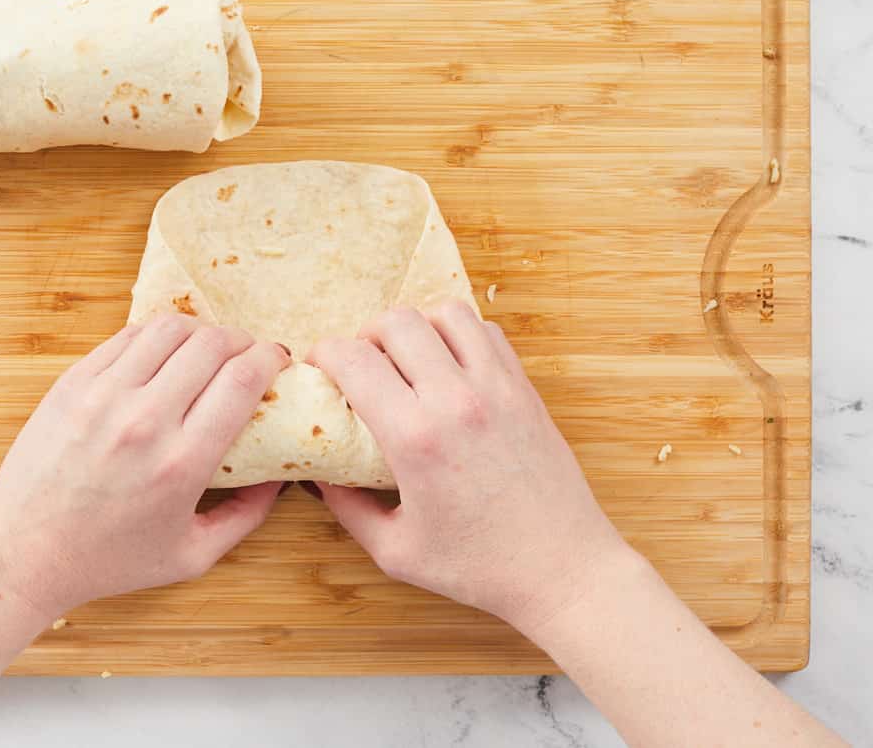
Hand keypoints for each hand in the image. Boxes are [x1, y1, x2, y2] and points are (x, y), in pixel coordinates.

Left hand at [0, 314, 289, 621]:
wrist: (22, 553)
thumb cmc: (108, 560)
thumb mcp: (191, 556)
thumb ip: (246, 516)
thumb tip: (281, 477)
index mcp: (182, 462)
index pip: (243, 379)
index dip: (271, 359)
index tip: (279, 363)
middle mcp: (144, 420)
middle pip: (213, 344)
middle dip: (244, 341)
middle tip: (249, 355)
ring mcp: (103, 396)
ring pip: (169, 328)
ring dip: (201, 331)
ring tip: (209, 348)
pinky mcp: (72, 384)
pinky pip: (127, 336)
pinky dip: (157, 336)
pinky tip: (165, 353)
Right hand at [308, 301, 625, 629]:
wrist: (564, 569)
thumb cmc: (480, 568)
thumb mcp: (395, 551)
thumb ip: (348, 508)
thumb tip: (319, 477)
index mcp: (416, 438)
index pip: (354, 359)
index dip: (323, 355)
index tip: (320, 372)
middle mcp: (457, 400)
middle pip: (397, 321)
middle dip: (365, 335)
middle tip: (362, 367)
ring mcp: (497, 388)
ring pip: (445, 312)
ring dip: (417, 327)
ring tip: (408, 361)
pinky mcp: (525, 389)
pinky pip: (486, 332)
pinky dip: (459, 335)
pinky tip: (450, 368)